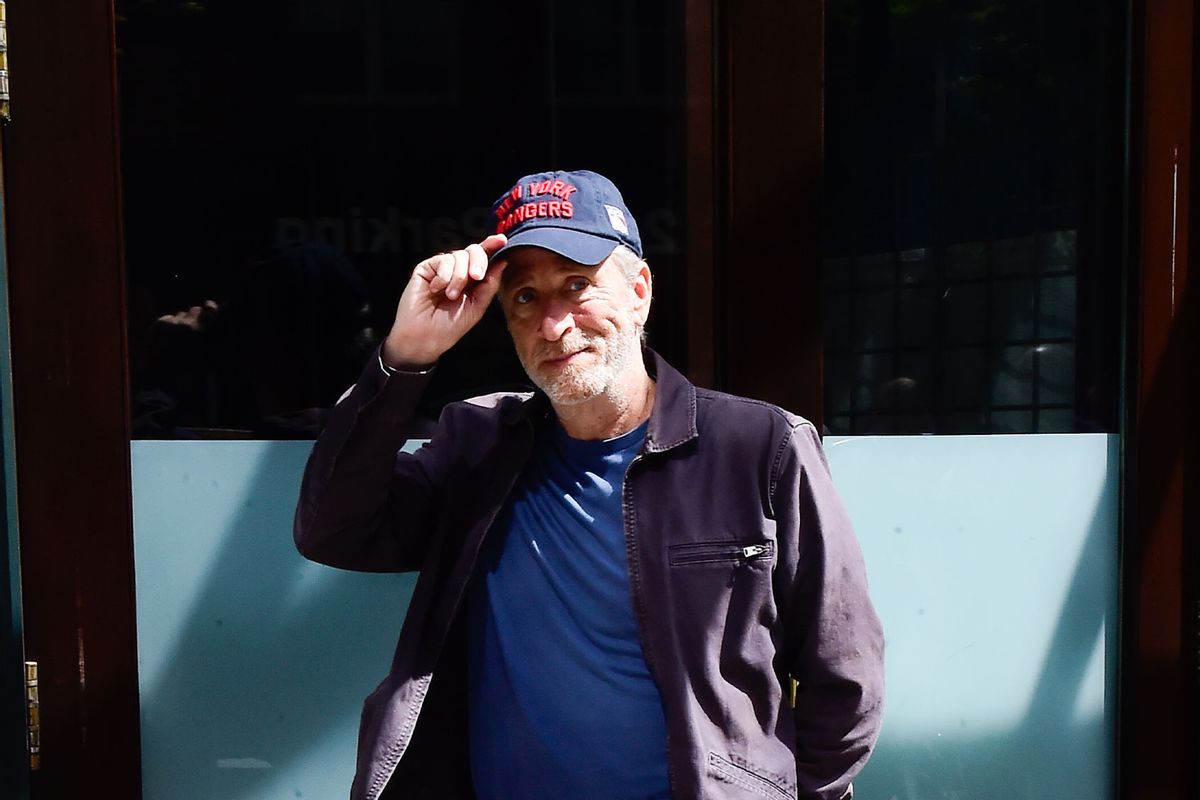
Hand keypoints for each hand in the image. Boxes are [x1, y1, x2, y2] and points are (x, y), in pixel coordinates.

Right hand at [381, 234, 507, 368]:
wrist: (426, 336)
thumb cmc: (450, 326)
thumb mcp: (477, 306)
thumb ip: (490, 284)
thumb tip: (502, 262)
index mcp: (472, 280)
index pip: (484, 258)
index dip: (492, 246)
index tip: (502, 240)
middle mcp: (458, 271)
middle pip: (474, 251)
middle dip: (479, 261)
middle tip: (476, 277)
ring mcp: (442, 268)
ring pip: (459, 255)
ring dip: (459, 277)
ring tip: (451, 295)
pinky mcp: (426, 268)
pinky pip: (442, 260)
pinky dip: (444, 276)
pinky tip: (436, 289)